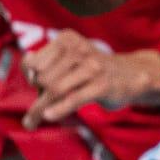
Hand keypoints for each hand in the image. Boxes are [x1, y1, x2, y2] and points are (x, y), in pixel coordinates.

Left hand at [20, 30, 159, 129]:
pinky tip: (49, 116)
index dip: (31, 77)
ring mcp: (93, 66)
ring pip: (54, 90)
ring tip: (32, 120)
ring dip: (39, 109)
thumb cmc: (91, 69)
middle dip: (39, 94)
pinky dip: (58, 110)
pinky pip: (73, 99)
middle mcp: (80, 49)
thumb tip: (28, 64)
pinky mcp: (103, 84)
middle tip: (44, 101)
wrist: (131, 75)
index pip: (33, 63)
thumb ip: (43, 62)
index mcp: (68, 39)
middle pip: (42, 79)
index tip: (37, 85)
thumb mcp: (68, 59)